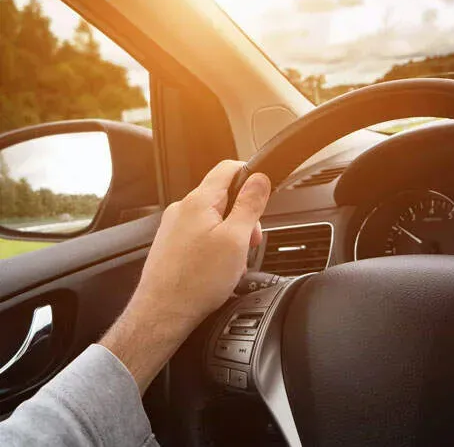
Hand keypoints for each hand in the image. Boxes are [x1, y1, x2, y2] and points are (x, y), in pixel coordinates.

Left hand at [101, 161, 270, 391]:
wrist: (163, 313)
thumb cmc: (196, 281)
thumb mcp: (236, 239)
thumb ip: (250, 205)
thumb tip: (259, 178)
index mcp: (198, 202)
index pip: (228, 169)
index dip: (250, 176)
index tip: (262, 195)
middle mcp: (182, 210)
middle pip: (224, 198)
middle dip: (243, 218)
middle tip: (249, 243)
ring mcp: (174, 228)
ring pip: (214, 220)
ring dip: (230, 237)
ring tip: (231, 263)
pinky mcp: (171, 246)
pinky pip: (201, 237)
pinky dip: (215, 248)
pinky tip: (217, 271)